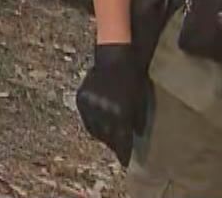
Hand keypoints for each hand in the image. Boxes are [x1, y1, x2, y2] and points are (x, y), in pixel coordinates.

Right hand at [76, 44, 143, 166]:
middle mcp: (104, 110)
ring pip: (94, 129)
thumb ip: (138, 121)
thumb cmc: (132, 80)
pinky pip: (86, 118)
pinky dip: (92, 124)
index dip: (123, 152)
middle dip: (113, 144)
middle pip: (106, 136)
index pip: (121, 139)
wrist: (115, 59)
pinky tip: (99, 126)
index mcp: (120, 112)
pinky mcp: (81, 98)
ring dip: (102, 136)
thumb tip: (135, 137)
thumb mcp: (140, 102)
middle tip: (117, 149)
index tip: (125, 162)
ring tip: (108, 139)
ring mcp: (90, 103)